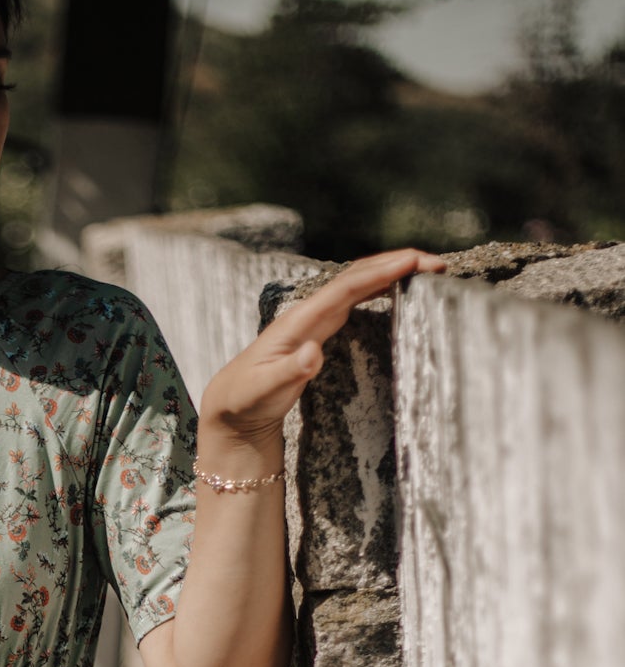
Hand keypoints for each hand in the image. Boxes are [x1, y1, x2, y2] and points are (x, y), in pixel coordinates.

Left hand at [201, 247, 449, 438]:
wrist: (230, 404)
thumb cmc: (246, 399)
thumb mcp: (264, 390)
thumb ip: (289, 373)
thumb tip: (314, 354)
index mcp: (298, 322)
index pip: (344, 289)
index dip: (379, 273)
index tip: (412, 262)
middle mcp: (308, 314)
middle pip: (356, 278)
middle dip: (395, 264)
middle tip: (436, 262)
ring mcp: (315, 319)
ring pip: (358, 284)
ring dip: (390, 272)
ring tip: (426, 267)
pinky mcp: (320, 330)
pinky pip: (355, 299)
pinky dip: (379, 287)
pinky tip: (398, 285)